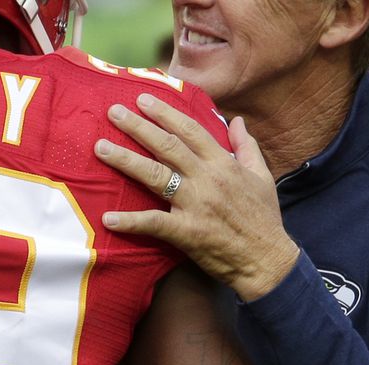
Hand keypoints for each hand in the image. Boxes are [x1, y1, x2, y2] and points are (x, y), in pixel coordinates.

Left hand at [95, 94, 298, 300]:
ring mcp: (195, 204)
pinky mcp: (187, 232)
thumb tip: (237, 120)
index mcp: (222, 164)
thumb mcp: (262, 176)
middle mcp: (206, 178)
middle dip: (138, 126)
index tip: (143, 99)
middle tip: (113, 111)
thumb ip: (246, 146)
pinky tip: (107, 218)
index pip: (190, 130)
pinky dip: (130, 221)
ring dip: (125, 160)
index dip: (165, 113)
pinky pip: (153, 223)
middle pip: (166, 146)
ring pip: (154, 176)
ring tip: (101, 148)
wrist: (268, 260)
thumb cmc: (264, 219)